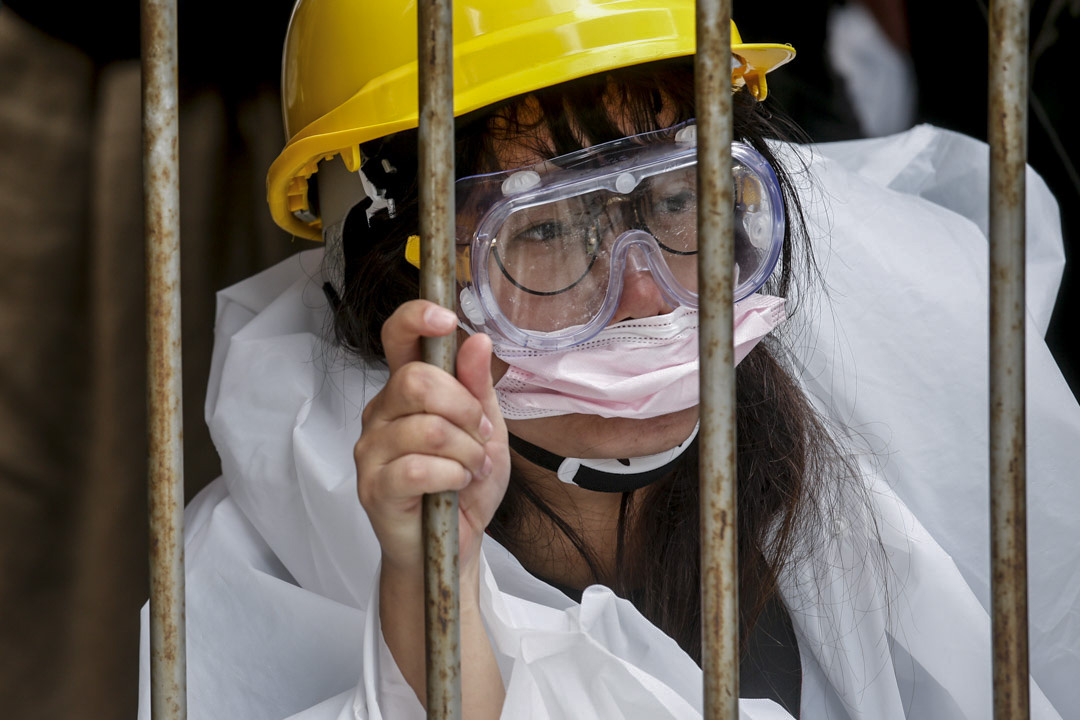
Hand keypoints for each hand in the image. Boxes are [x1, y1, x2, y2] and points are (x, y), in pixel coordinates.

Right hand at [354, 299, 509, 584]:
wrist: (451, 544)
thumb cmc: (464, 484)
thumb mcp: (485, 429)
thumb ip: (477, 386)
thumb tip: (475, 339)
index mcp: (406, 390)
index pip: (396, 337)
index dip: (416, 319)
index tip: (446, 318)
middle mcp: (381, 412)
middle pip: (418, 381)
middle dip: (465, 410)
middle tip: (479, 436)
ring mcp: (371, 450)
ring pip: (427, 429)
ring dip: (466, 452)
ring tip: (472, 470)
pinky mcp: (374, 487)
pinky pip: (419, 468)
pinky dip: (452, 477)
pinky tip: (456, 487)